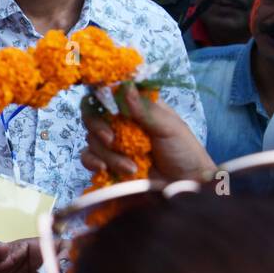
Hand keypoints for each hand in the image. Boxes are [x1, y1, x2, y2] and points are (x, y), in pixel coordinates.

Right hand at [81, 83, 213, 181]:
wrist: (185, 185)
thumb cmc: (184, 151)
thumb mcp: (169, 127)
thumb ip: (145, 109)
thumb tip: (125, 86)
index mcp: (136, 107)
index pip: (109, 94)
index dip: (100, 96)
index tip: (105, 106)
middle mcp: (121, 122)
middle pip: (92, 115)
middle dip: (97, 127)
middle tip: (111, 139)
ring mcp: (113, 143)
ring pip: (92, 140)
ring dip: (109, 155)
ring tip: (132, 168)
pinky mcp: (108, 162)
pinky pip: (88, 158)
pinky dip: (93, 162)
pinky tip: (105, 169)